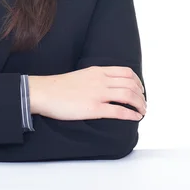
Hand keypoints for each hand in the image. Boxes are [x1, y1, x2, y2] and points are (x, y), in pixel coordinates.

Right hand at [28, 66, 145, 120]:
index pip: (126, 72)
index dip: (137, 81)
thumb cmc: (60, 86)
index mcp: (98, 71)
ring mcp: (98, 94)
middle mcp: (101, 80)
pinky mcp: (94, 108)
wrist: (45, 92)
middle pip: (130, 84)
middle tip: (143, 103)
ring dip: (140, 105)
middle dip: (141, 95)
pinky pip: (119, 111)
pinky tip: (135, 118)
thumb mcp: (82, 75)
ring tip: (142, 111)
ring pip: (128, 96)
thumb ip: (96, 78)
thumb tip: (107, 85)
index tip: (140, 89)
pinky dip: (131, 114)